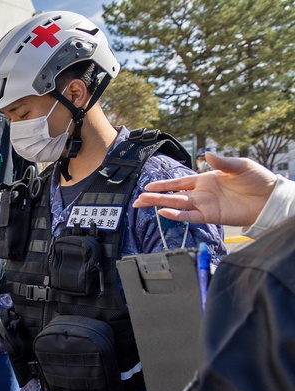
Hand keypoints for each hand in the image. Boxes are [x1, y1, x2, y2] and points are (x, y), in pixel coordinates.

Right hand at [133, 152, 278, 226]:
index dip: (164, 184)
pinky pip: (190, 217)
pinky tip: (165, 212)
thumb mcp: (240, 166)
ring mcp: (205, 206)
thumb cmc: (257, 180)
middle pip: (173, 196)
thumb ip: (222, 162)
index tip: (148, 186)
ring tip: (143, 204)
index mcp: (205, 180)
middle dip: (154, 197)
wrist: (270, 198)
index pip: (179, 182)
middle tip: (138, 199)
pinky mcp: (211, 216)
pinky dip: (177, 215)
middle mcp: (201, 194)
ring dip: (160, 205)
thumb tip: (206, 155)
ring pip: (177, 206)